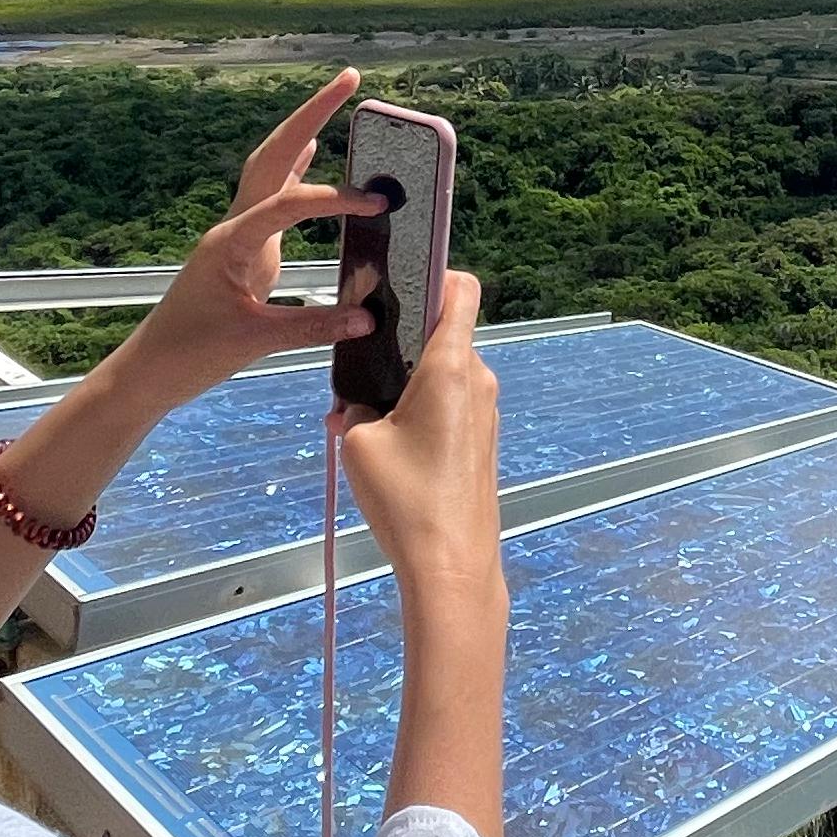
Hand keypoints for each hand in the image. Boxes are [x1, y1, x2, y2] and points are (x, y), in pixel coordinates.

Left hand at [124, 72, 382, 402]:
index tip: (375, 202)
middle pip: (274, 155)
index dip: (333, 198)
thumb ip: (311, 327)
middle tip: (348, 79)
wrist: (148, 370)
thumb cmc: (189, 354)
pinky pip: (272, 195)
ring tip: (336, 99)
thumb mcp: (253, 343)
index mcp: (230, 242)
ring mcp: (235, 234)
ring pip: (271, 169)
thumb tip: (367, 318)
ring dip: (303, 132)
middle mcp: (232, 227)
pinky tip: (310, 150)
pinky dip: (295, 169)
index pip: (288, 204)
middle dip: (311, 114)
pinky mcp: (241, 248)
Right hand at [337, 270, 503, 608]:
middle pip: (444, 334)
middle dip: (402, 339)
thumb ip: (353, 408)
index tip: (401, 277)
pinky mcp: (481, 442)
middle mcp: (478, 381)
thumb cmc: (408, 499)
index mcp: (452, 366)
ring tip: (365, 413)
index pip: (461, 290)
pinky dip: (419, 410)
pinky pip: (450, 406)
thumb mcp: (358, 443)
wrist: (451, 564)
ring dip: (407, 382)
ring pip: (443, 374)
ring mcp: (484, 413)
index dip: (434, 273)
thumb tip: (352, 406)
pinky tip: (386, 443)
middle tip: (360, 359)